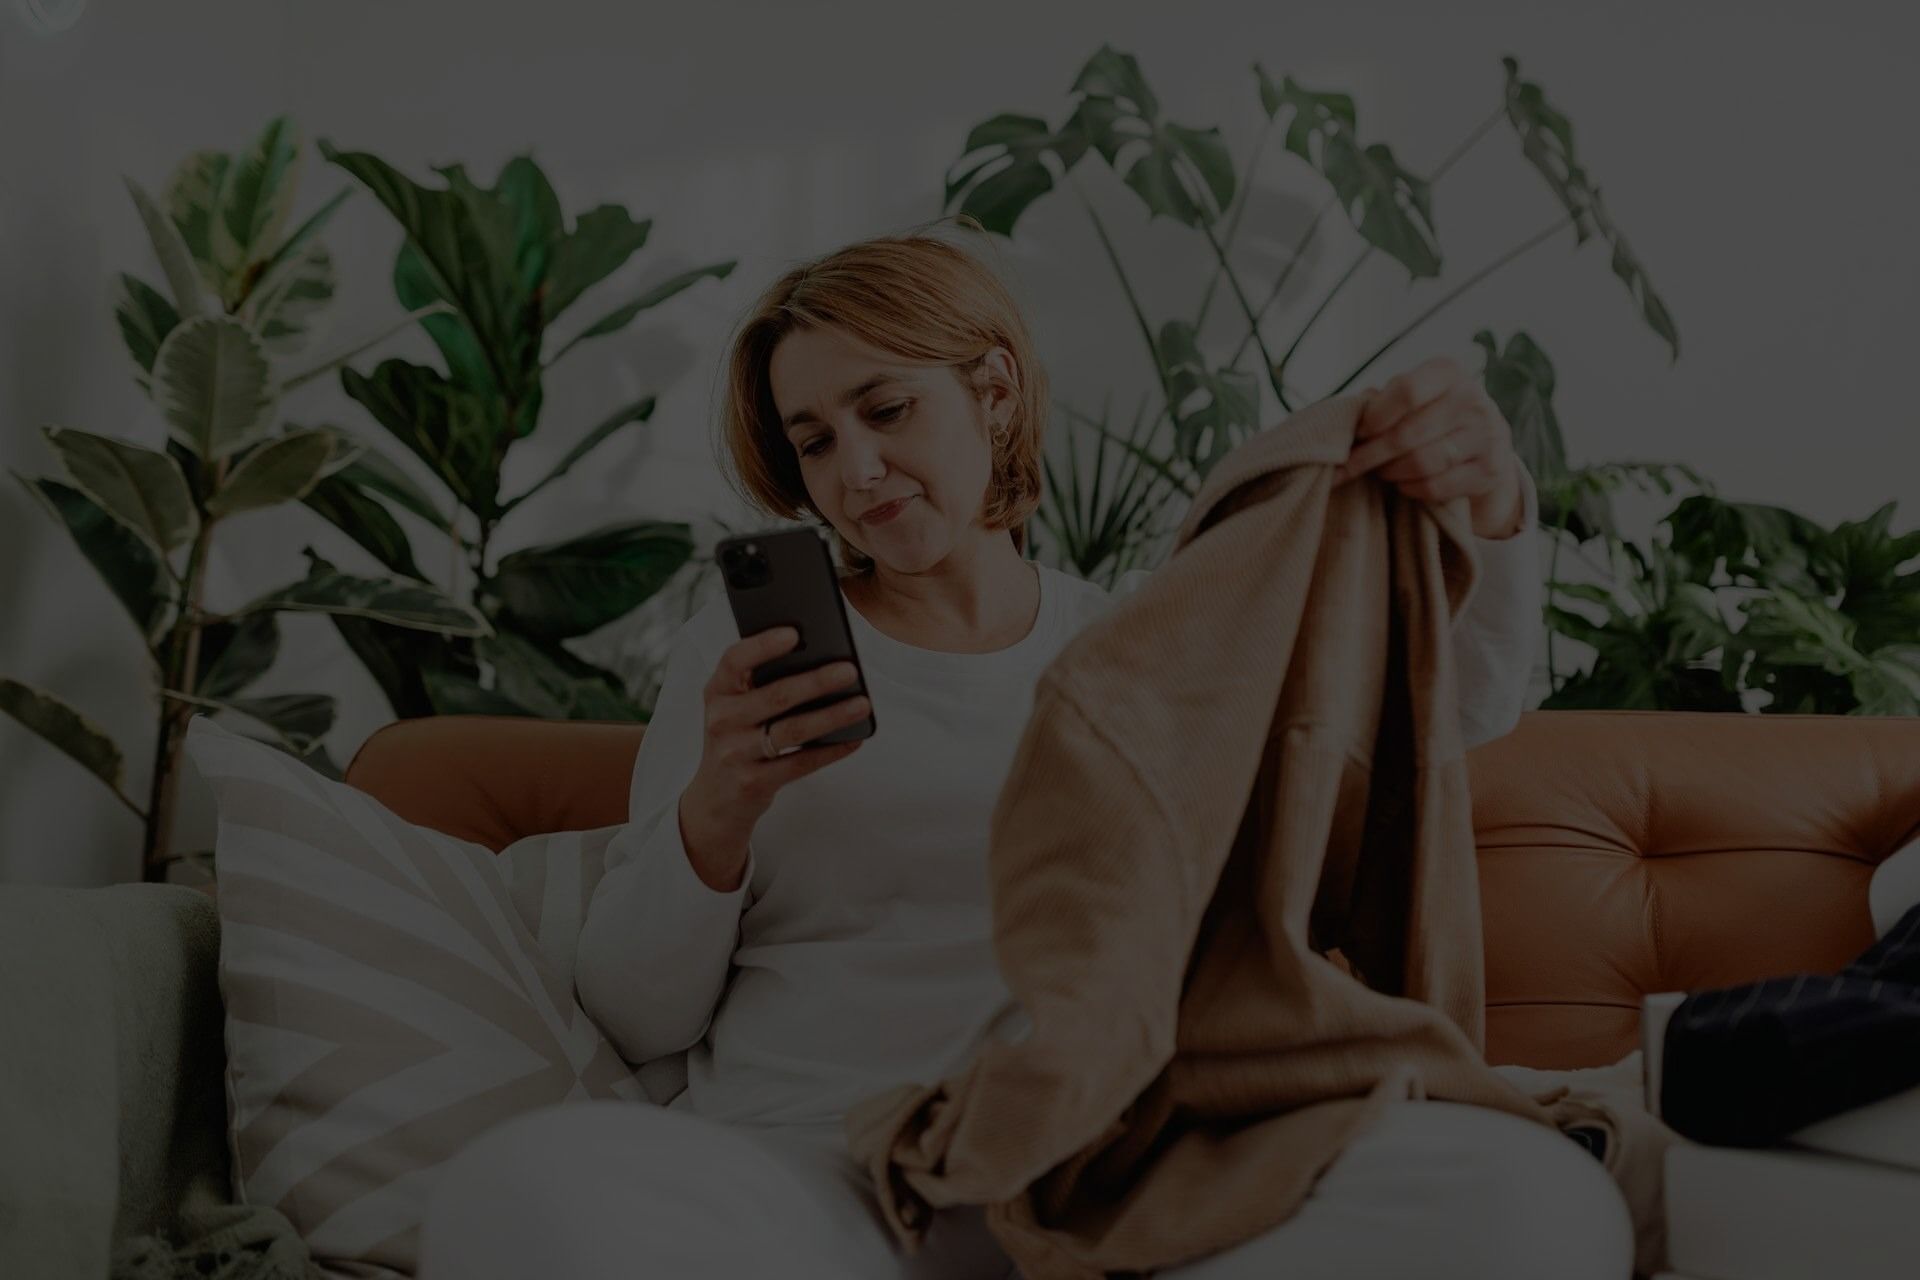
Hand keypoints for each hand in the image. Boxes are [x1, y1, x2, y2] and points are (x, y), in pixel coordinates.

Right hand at [677, 626, 869, 890]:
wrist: (715, 798)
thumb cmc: (738, 736)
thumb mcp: (736, 707)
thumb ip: (762, 682)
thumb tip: (821, 658)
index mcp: (717, 691)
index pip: (734, 660)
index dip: (763, 645)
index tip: (794, 633)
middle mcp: (721, 720)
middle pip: (775, 696)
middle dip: (816, 681)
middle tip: (850, 670)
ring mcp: (736, 754)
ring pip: (792, 731)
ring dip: (832, 716)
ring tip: (863, 703)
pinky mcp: (754, 783)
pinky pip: (800, 764)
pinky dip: (831, 751)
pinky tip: (854, 739)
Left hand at [1333, 355, 1527, 538]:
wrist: (1487, 444)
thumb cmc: (1433, 416)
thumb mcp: (1413, 398)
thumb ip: (1382, 402)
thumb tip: (1346, 418)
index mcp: (1448, 372)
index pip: (1407, 391)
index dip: (1375, 416)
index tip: (1357, 433)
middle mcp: (1472, 399)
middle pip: (1408, 433)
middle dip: (1370, 454)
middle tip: (1349, 466)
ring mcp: (1486, 435)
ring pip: (1422, 463)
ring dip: (1391, 472)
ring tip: (1380, 471)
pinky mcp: (1489, 470)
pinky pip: (1437, 486)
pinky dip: (1412, 489)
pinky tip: (1404, 484)